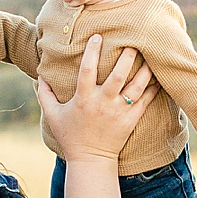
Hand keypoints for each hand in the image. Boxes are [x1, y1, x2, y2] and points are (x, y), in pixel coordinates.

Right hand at [38, 40, 154, 161]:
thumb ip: (44, 94)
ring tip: (151, 55)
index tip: (98, 36)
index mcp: (83, 99)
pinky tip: (159, 77)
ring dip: (144, 70)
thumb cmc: (70, 136)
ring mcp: (118, 112)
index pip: (87, 70)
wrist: (90, 161)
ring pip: (135, 87)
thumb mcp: (52, 115)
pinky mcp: (130, 120)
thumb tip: (38, 75)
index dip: (92, 52)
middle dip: (126, 58)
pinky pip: (146, 102)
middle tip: (133, 42)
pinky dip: (153, 89)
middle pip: (117, 76)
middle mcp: (102, 103)